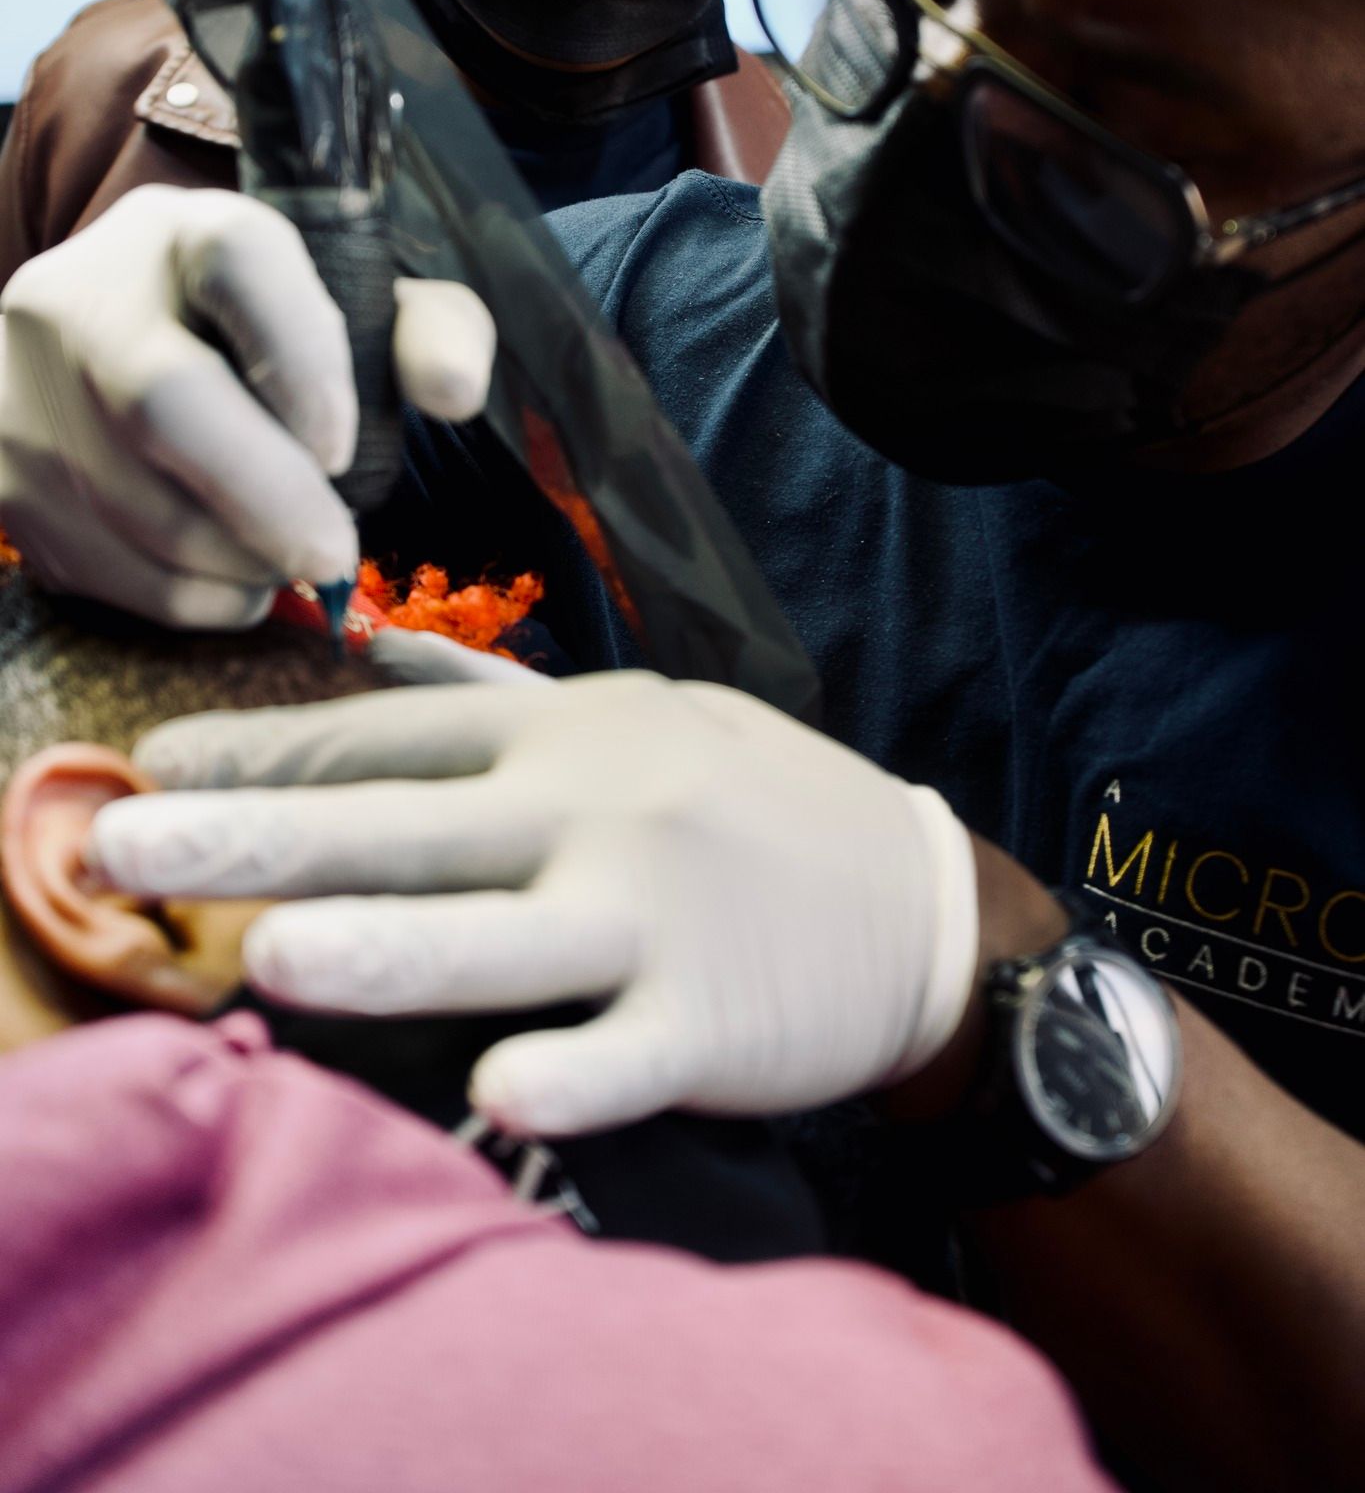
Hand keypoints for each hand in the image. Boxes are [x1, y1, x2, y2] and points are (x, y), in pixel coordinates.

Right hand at [0, 187, 493, 626]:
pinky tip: (229, 577)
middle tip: (335, 556)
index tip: (343, 450)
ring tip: (286, 560)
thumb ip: (431, 335)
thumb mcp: (365, 315)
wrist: (131, 358)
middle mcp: (83, 292)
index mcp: (186, 231)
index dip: (301, 363)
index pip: (238, 261)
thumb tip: (453, 389)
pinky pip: (96, 565)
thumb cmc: (275, 345)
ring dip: (232, 560)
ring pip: (131, 503)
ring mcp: (22, 386)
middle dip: (266, 499)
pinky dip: (182, 597)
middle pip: (162, 400)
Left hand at [88, 672, 978, 1136]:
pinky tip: (502, 1091)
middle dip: (259, 836)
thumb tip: (377, 657)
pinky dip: (569, 1073)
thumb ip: (501, 698)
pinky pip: (627, 1052)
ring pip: (500, 935)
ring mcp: (656, 913)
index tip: (154, 764)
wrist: (918, 899)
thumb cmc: (758, 806)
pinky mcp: (713, 1016)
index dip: (267, 751)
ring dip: (384, 948)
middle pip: (407, 826)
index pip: (391, 739)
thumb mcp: (641, 716)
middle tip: (122, 847)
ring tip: (268, 961)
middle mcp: (598, 811)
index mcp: (571, 735)